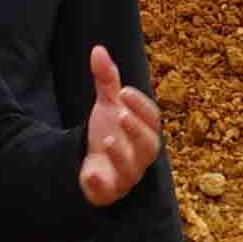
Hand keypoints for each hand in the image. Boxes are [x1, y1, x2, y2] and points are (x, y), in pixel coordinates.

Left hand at [74, 46, 165, 207]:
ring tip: (107, 139)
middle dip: (136, 129)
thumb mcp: (107, 106)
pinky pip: (109, 191)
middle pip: (148, 145)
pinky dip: (100, 183)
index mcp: (145, 133)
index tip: (124, 91)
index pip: (152, 119)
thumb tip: (98, 49)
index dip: (141, 106)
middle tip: (120, 113)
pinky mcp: (109, 192)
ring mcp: (126, 176)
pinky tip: (90, 173)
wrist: (93, 165)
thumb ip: (107, 81)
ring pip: (132, 171)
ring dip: (121, 155)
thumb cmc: (108, 132)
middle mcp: (141, 156)